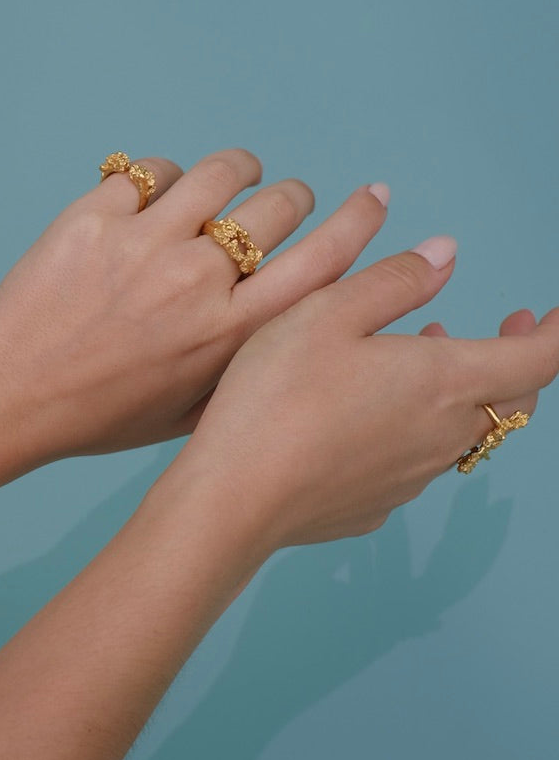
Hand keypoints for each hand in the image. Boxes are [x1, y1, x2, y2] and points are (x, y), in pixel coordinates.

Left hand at [0, 150, 389, 463]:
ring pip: (221, 173)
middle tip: (282, 201)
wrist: (12, 394)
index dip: (359, 221)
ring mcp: (147, 242)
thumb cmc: (101, 414)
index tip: (375, 197)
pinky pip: (151, 171)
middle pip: (279, 207)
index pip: (323, 261)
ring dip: (237, 170)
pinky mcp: (97, 215)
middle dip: (292, 196)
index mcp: (232, 333)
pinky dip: (162, 178)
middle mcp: (199, 281)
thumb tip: (293, 331)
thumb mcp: (191, 414)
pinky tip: (155, 196)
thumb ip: (246, 367)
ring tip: (233, 176)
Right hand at [168, 236, 558, 552]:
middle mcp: (442, 435)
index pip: (536, 359)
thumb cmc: (275, 398)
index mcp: (442, 380)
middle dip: (516, 358)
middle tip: (507, 325)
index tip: (550, 312)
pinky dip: (413, 429)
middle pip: (511, 400)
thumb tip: (446, 255)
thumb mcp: (327, 312)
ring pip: (461, 430)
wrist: (233, 498)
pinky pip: (414, 463)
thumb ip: (394, 281)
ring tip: (420, 354)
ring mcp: (411, 477)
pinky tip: (368, 415)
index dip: (555, 332)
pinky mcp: (376, 505)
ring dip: (458, 390)